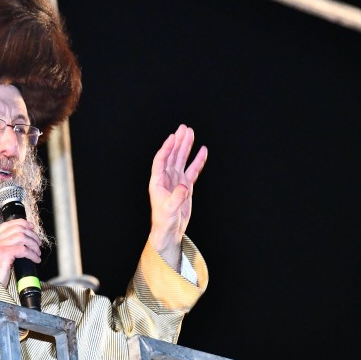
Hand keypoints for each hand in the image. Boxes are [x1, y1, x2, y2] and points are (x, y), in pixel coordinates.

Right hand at [0, 219, 41, 287]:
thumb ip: (3, 246)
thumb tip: (21, 240)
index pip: (8, 224)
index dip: (22, 223)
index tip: (31, 228)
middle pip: (17, 228)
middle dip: (31, 234)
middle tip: (38, 243)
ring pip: (22, 237)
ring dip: (33, 244)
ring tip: (37, 252)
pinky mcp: (3, 253)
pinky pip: (23, 249)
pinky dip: (32, 254)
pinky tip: (35, 259)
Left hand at [149, 124, 207, 269]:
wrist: (170, 230)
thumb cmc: (164, 221)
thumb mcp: (170, 210)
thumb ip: (177, 197)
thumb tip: (184, 186)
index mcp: (157, 182)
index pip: (161, 160)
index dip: (167, 148)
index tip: (173, 137)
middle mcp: (166, 178)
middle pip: (172, 156)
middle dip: (178, 142)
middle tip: (184, 128)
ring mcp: (176, 181)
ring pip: (181, 160)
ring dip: (186, 147)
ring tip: (191, 133)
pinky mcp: (185, 186)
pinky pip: (192, 170)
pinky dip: (197, 160)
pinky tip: (202, 151)